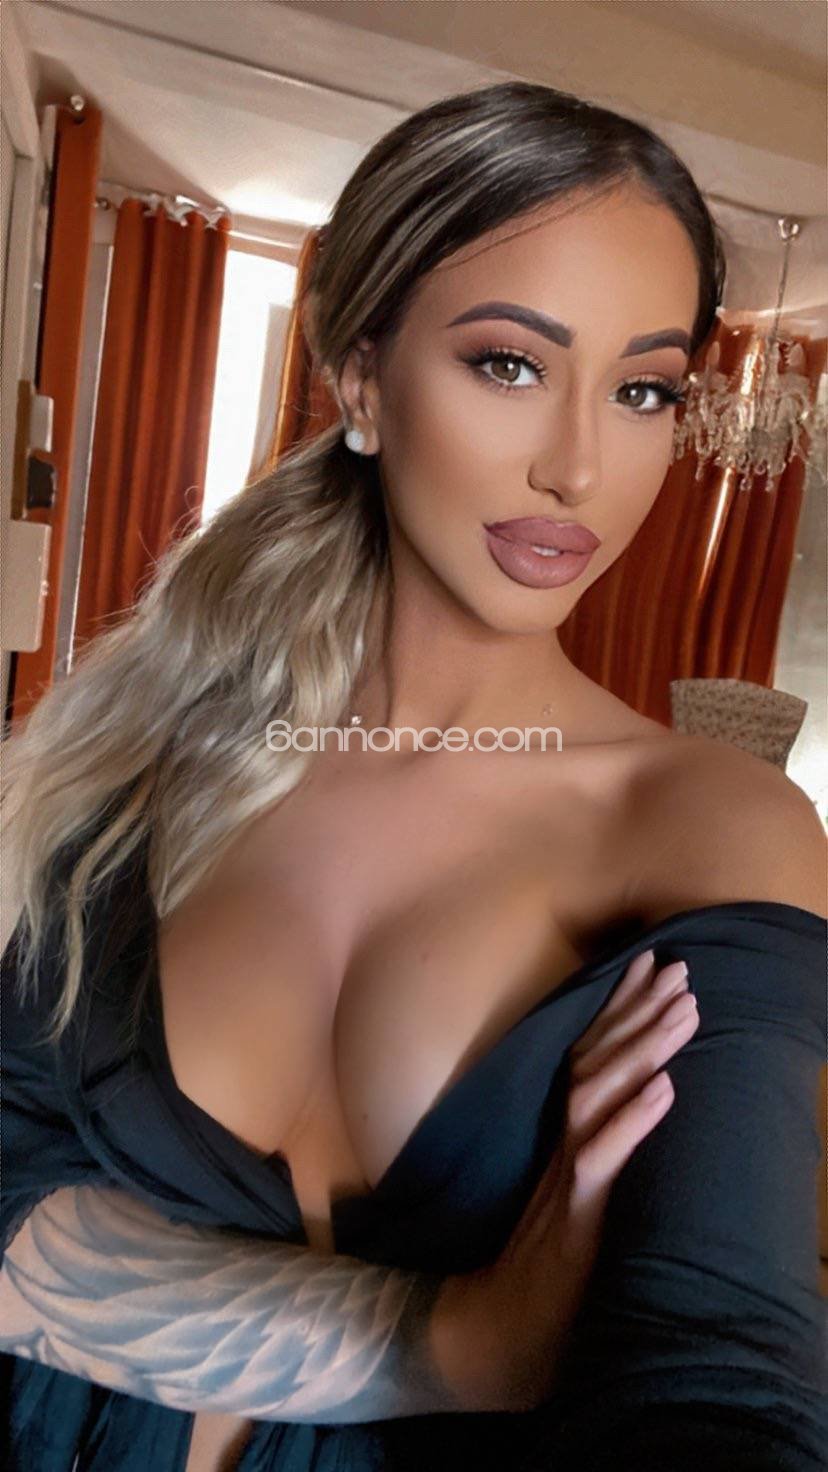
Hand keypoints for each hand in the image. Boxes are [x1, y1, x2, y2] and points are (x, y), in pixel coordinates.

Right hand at [429, 948, 697, 1410]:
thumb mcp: (575, 1192)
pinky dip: (635, 1120)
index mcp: (566, 1135)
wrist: (499, 1324)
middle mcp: (564, 1142)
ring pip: (601, 1095)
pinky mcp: (576, 1212)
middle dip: (638, 1010)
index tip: (648, 964)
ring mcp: (567, 1173)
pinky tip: (665, 1089)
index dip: (619, 1009)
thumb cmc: (545, 1262)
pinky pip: (604, 1157)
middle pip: (598, 1061)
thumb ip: (593, 1146)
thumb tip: (630, 1102)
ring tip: (683, 1009)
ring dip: (644, 1048)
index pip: (591, 1056)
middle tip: (677, 965)